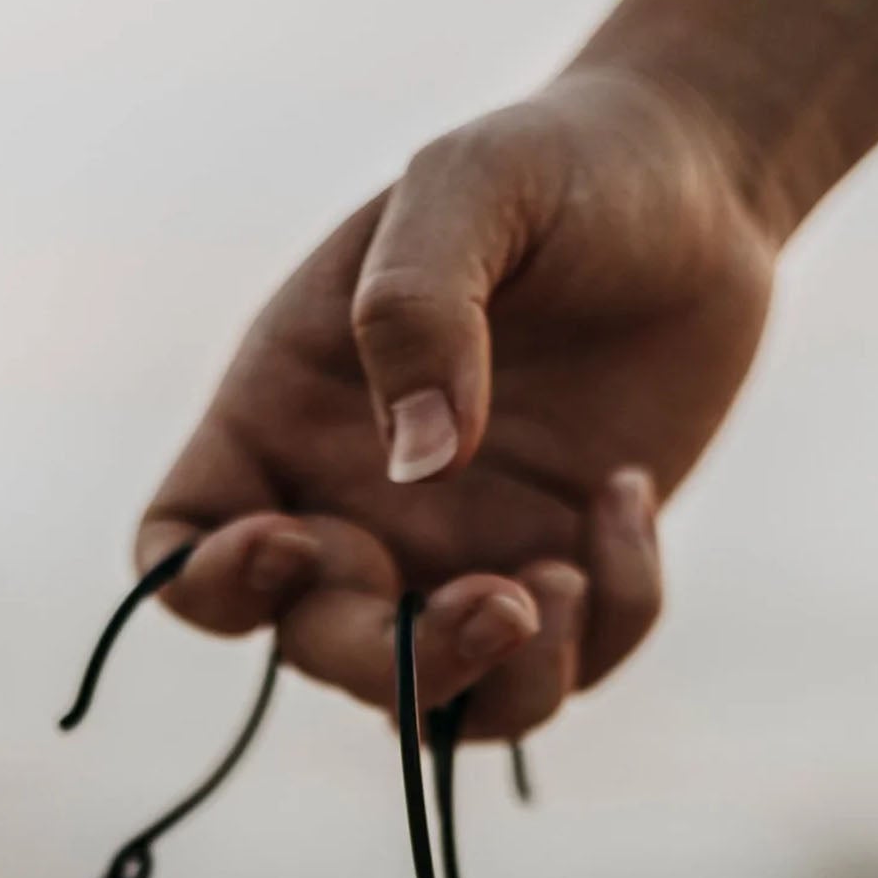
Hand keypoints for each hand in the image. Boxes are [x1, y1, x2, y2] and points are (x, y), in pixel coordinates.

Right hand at [137, 66, 778, 737]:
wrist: (697, 190)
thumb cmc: (555, 172)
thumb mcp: (472, 187)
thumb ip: (417, 307)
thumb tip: (418, 466)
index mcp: (282, 420)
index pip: (179, 547)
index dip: (211, 584)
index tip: (297, 539)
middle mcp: (356, 510)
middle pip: (319, 652)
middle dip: (401, 662)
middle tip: (503, 603)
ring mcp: (459, 558)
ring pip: (438, 705)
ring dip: (497, 684)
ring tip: (564, 580)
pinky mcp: (561, 581)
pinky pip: (566, 669)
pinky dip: (608, 618)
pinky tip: (630, 496)